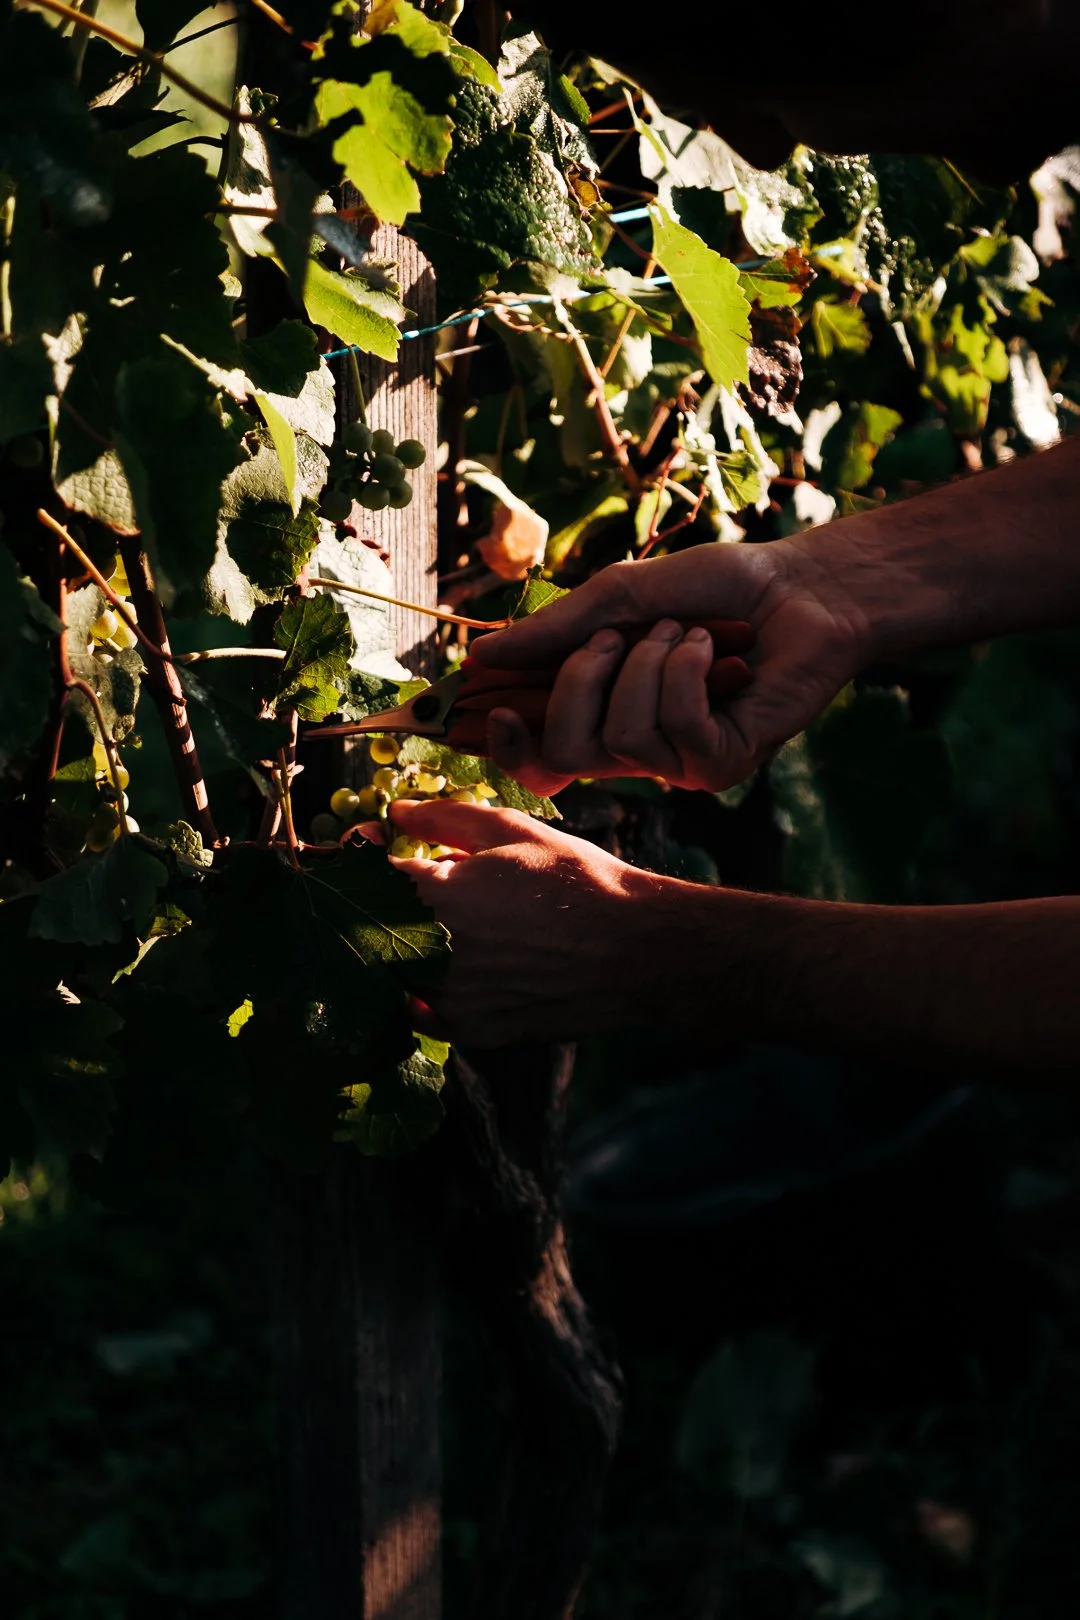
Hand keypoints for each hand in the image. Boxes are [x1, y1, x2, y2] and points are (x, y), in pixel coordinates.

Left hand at [368, 799, 657, 1045]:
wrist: (635, 948)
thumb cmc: (578, 881)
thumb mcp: (513, 832)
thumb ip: (444, 819)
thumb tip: (398, 810)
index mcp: (435, 894)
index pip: (366, 875)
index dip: (364, 857)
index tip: (372, 846)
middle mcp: (430, 952)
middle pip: (370, 929)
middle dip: (376, 904)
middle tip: (405, 886)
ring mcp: (448, 998)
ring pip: (393, 973)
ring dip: (399, 948)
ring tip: (436, 925)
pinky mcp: (470, 1029)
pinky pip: (422, 1013)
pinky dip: (424, 992)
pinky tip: (448, 969)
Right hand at [471, 540, 872, 795]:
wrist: (799, 586)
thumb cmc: (717, 588)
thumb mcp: (621, 596)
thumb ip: (553, 630)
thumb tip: (477, 656)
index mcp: (605, 714)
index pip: (539, 758)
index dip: (506, 745)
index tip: (497, 705)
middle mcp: (638, 749)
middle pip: (562, 753)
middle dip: (580, 680)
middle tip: (621, 635)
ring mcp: (680, 763)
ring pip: (620, 737)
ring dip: (649, 663)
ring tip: (686, 633)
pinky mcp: (722, 762)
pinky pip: (674, 728)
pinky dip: (686, 672)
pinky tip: (714, 650)